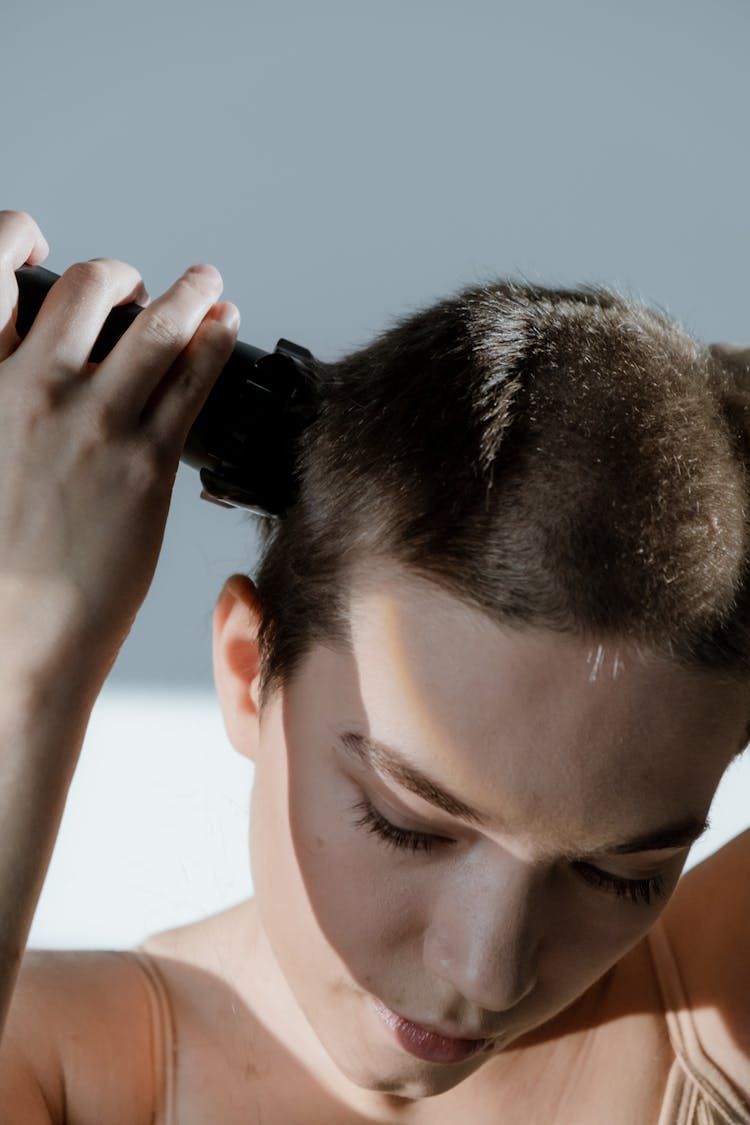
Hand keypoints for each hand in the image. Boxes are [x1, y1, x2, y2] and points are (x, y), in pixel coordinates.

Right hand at [0, 210, 239, 683]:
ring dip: (189, 294)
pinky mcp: (147, 464)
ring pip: (157, 327)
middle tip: (135, 287)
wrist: (11, 637)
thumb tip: (17, 373)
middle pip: (87, 288)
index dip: (14, 238)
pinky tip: (225, 331)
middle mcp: (31, 390)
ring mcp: (94, 424)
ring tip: (206, 286)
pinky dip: (214, 343)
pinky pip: (193, 382)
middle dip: (118, 275)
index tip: (35, 236)